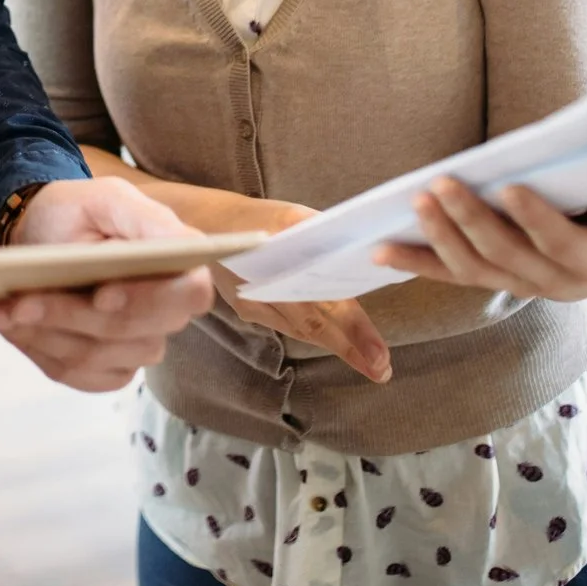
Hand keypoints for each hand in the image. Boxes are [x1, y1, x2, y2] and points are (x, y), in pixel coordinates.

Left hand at [0, 178, 214, 391]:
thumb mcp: (108, 198)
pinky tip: (12, 327)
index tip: (102, 296)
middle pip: (130, 332)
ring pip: (95, 356)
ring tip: (1, 310)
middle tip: (20, 301)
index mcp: (179, 266)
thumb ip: (146, 218)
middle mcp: (166, 313)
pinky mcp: (107, 369)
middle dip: (69, 316)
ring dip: (43, 333)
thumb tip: (183, 247)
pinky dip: (39, 350)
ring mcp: (139, 346)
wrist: (39, 235)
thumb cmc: (77, 213)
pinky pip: (76, 373)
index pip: (189, 294)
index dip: (148, 300)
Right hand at [204, 197, 390, 383]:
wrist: (204, 223)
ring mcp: (251, 302)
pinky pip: (285, 324)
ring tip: (372, 365)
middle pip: (315, 325)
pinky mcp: (245, 309)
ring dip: (337, 346)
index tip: (379, 356)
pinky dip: (311, 332)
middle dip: (352, 349)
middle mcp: (263, 287)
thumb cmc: (256, 218)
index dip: (355, 330)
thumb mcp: (290, 216)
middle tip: (382, 369)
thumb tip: (360, 249)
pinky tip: (336, 341)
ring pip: (301, 329)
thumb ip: (322, 233)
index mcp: (279, 260)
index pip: (325, 301)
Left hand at [373, 180, 586, 300]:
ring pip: (471, 267)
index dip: (537, 220)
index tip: (511, 187)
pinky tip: (378, 251)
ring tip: (417, 200)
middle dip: (472, 221)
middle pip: (506, 256)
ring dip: (439, 236)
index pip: (562, 246)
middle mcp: (550, 284)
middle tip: (443, 184)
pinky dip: (411, 263)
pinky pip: (444, 274)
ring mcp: (514, 284)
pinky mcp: (484, 279)